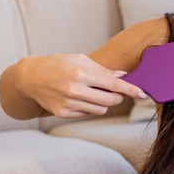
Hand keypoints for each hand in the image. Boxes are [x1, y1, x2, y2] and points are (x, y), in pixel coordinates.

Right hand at [14, 54, 145, 117]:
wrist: (30, 77)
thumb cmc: (58, 64)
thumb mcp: (80, 60)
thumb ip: (103, 70)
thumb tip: (123, 77)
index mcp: (82, 74)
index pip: (114, 85)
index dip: (131, 90)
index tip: (143, 94)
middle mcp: (75, 90)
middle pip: (111, 101)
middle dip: (118, 97)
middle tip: (115, 91)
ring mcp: (68, 104)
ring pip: (100, 110)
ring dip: (104, 103)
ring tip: (93, 92)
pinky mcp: (63, 113)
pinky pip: (87, 114)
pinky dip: (90, 107)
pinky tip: (81, 97)